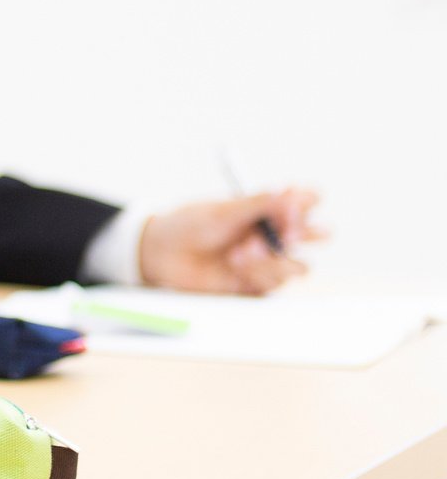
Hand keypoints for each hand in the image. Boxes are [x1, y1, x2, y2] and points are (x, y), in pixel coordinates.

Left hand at [138, 189, 324, 294]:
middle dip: (306, 233)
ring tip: (241, 252)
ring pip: (299, 266)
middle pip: (316, 235)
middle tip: (286, 233)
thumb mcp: (221, 211)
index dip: (305, 202)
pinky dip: (259, 275)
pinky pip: (276, 285)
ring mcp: (270, 263)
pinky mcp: (258, 286)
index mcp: (269, 210)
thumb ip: (255, 203)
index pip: (304, 202)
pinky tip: (236, 266)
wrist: (161, 254)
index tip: (289, 203)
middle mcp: (275, 236)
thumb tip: (287, 192)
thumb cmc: (190, 225)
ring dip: (273, 259)